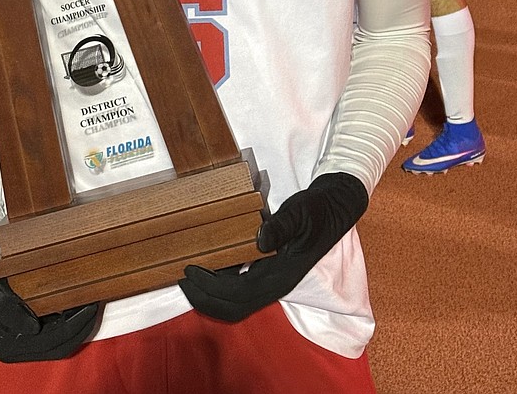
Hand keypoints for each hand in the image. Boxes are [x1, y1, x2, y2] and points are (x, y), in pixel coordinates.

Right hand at [0, 223, 98, 362]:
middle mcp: (15, 348)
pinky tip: (80, 301)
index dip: (73, 327)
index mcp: (4, 345)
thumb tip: (31, 328)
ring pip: (60, 340)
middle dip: (81, 326)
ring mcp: (23, 341)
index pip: (49, 343)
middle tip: (97, 302)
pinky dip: (71, 319)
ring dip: (79, 323)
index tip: (89, 306)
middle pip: (59, 345)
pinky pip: (56, 330)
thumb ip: (4, 308)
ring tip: (93, 300)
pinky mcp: (29, 330)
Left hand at [179, 172, 367, 321]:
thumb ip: (281, 226)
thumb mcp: (300, 212)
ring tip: (189, 275)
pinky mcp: (270, 272)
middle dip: (205, 299)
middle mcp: (275, 284)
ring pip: (236, 301)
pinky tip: (210, 264)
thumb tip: (261, 240)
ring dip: (211, 294)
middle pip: (234, 307)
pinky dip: (221, 283)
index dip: (211, 287)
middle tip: (181, 278)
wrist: (335, 208)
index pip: (238, 294)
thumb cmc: (316, 210)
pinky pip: (241, 287)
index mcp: (281, 276)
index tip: (189, 271)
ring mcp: (273, 280)